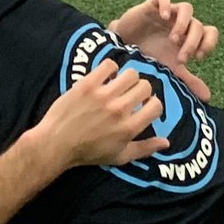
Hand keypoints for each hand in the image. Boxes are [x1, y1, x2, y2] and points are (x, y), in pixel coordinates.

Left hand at [34, 58, 165, 168]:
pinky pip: (108, 65)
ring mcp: (103, 95)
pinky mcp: (88, 84)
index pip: (156, 105)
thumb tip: (167, 143)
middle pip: (145, 86)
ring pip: (130, 73)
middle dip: (142, 90)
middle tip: (131, 96)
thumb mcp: (120, 157)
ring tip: (120, 85)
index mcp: (129, 128)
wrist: (57, 143)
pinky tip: (106, 77)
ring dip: (128, 79)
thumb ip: (145, 149)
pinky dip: (110, 68)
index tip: (143, 107)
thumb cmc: (89, 153)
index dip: (152, 105)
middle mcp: (119, 110)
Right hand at [111, 0, 219, 99]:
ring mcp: (168, 13)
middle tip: (181, 56)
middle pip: (198, 24)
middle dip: (193, 41)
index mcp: (189, 37)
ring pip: (186, 8)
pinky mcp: (153, 6)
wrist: (123, 46)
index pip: (210, 33)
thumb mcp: (169, 69)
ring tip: (173, 39)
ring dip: (183, 24)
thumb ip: (188, 80)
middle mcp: (181, 24)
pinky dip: (166, 5)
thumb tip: (208, 97)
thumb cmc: (150, 55)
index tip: (197, 58)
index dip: (208, 43)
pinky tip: (163, 17)